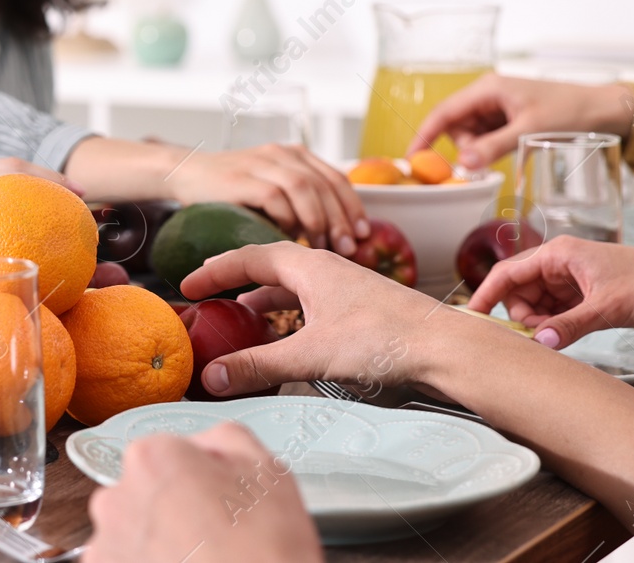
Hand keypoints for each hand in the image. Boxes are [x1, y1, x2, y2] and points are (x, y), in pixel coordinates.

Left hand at [84, 424, 321, 562]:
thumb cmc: (265, 548)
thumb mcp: (265, 470)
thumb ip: (222, 439)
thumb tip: (201, 446)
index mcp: (151, 458)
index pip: (166, 454)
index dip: (195, 477)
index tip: (212, 500)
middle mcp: (117, 496)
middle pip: (144, 491)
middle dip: (170, 507)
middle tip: (207, 533)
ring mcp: (108, 542)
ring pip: (132, 530)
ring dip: (156, 539)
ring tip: (196, 555)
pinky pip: (124, 558)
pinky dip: (144, 561)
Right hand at [168, 143, 368, 254]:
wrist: (184, 173)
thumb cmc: (232, 190)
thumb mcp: (270, 186)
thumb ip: (298, 200)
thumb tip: (335, 234)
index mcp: (294, 154)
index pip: (335, 178)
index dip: (353, 206)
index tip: (364, 233)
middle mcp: (280, 154)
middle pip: (323, 184)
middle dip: (340, 218)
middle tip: (348, 247)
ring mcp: (259, 164)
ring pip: (303, 188)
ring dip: (317, 220)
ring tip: (321, 246)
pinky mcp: (240, 179)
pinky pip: (274, 197)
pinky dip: (286, 218)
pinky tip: (287, 237)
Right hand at [179, 242, 445, 396]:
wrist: (446, 347)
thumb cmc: (384, 339)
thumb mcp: (311, 355)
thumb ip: (259, 365)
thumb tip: (212, 376)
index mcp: (309, 265)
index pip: (248, 257)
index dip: (214, 271)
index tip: (187, 284)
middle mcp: (326, 269)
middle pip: (269, 269)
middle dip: (236, 284)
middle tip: (209, 299)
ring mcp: (345, 289)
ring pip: (293, 289)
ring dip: (264, 305)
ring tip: (240, 324)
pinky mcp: (360, 310)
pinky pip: (312, 306)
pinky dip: (290, 319)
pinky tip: (288, 341)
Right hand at [406, 74, 633, 168]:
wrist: (607, 110)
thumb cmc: (572, 113)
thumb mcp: (530, 131)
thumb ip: (493, 147)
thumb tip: (461, 163)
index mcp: (487, 89)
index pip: (443, 113)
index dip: (424, 136)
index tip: (411, 160)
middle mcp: (487, 94)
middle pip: (455, 125)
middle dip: (464, 147)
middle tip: (483, 164)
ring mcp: (497, 105)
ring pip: (470, 133)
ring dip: (479, 149)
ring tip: (507, 153)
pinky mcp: (507, 117)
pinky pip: (486, 136)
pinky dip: (491, 148)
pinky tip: (510, 150)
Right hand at [467, 236, 633, 346]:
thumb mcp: (608, 306)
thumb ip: (570, 325)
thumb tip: (540, 343)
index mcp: (560, 254)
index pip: (509, 272)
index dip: (487, 293)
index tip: (473, 314)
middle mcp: (562, 265)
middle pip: (520, 291)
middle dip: (521, 315)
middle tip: (536, 337)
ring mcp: (573, 282)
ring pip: (537, 304)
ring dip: (540, 323)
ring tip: (556, 337)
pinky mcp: (585, 298)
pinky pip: (556, 313)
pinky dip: (554, 326)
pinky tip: (563, 336)